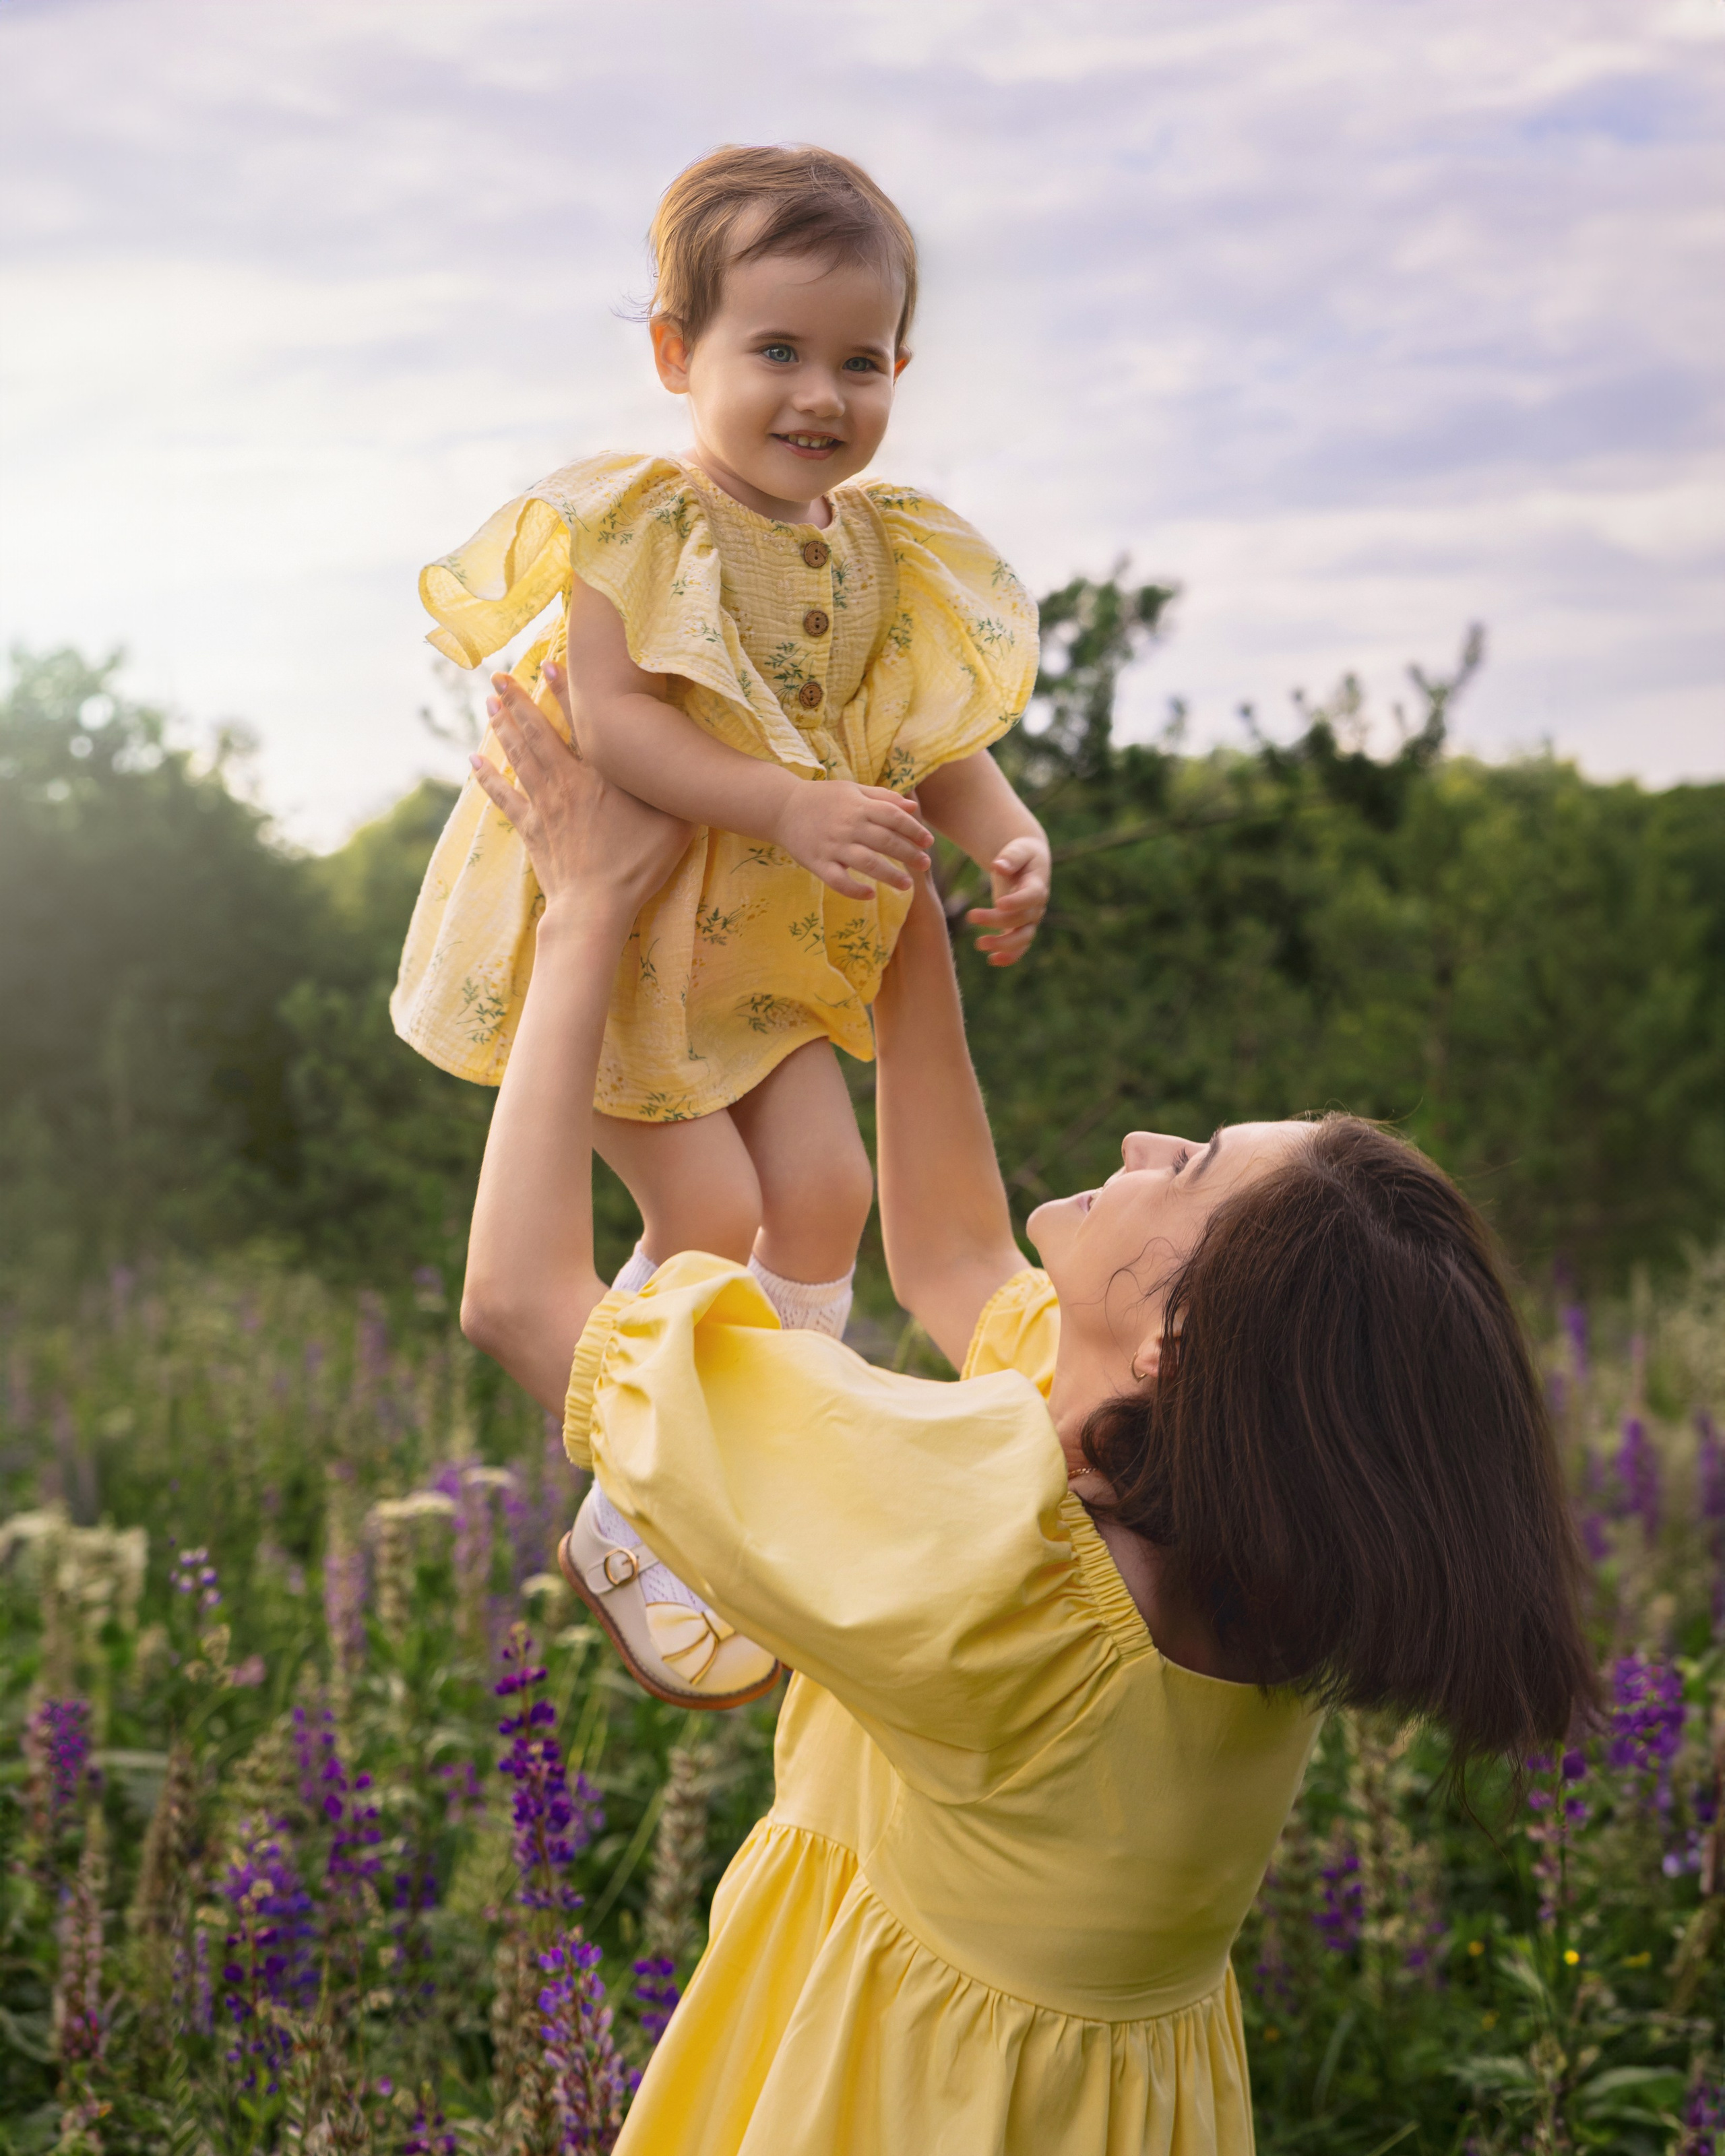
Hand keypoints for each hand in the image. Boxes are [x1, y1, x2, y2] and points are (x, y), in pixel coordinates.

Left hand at [472, 663, 691, 920]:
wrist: (595, 907)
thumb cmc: (639, 866)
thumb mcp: (675, 825)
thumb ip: (678, 791)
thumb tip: (692, 763)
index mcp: (601, 776)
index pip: (580, 723)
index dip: (565, 691)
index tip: (548, 663)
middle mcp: (567, 782)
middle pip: (538, 732)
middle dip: (517, 700)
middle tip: (500, 676)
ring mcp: (545, 806)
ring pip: (518, 757)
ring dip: (502, 727)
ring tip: (489, 702)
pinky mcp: (531, 831)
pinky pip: (505, 798)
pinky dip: (488, 779)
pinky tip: (474, 761)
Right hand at [771, 780, 932, 901]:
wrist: (782, 807)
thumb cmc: (822, 798)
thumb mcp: (853, 790)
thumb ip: (883, 798)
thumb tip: (913, 808)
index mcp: (858, 806)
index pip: (894, 817)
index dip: (914, 830)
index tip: (928, 842)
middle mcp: (848, 825)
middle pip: (886, 841)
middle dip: (909, 854)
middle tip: (925, 865)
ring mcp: (833, 845)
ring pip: (868, 863)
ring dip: (890, 875)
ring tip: (907, 885)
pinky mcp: (818, 862)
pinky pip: (838, 881)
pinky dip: (855, 890)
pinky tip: (870, 895)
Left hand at [966, 833, 1050, 965]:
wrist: (1028, 863)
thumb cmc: (1021, 853)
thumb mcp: (1018, 849)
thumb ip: (1011, 857)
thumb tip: (999, 866)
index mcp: (1038, 884)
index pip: (1032, 896)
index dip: (1017, 901)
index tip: (998, 903)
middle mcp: (1037, 906)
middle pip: (1022, 919)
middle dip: (997, 920)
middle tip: (971, 916)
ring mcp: (1030, 920)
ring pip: (1022, 938)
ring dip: (1003, 944)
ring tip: (979, 944)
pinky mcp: (1021, 928)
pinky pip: (1019, 948)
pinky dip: (1009, 956)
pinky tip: (992, 960)